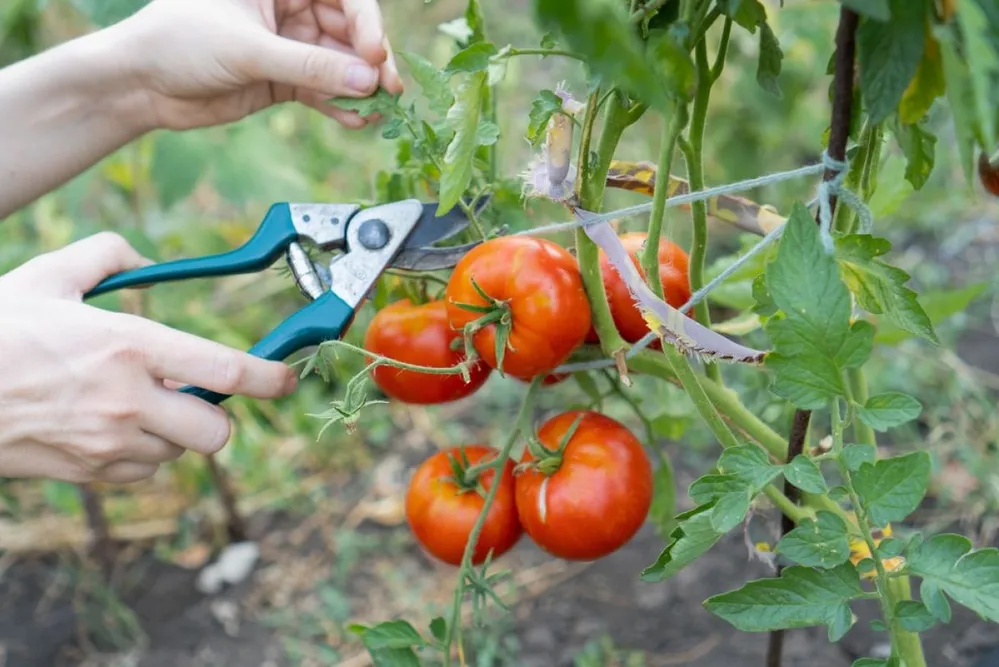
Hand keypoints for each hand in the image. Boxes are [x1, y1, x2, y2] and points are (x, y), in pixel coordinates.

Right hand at [0, 233, 297, 483]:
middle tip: (193, 391)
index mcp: (128, 345)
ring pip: (180, 452)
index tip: (286, 377)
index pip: (227, 371)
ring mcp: (108, 442)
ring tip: (138, 404)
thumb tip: (145, 259)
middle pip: (217, 432)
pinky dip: (143, 453)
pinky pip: (145, 472)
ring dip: (175, 431)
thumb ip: (106, 255)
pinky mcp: (89, 472)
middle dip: (218, 415)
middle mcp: (128, 400)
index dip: (270, 378)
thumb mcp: (47, 276)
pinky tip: (113, 427)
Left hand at [111, 0, 403, 130]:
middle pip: (348, 31)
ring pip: (339, 64)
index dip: (366, 22)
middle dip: (370, 61)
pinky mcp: (282, 79)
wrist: (140, 84)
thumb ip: (309, 66)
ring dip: (358, 87)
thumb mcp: (248, 50)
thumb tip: (366, 79)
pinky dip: (339, 105)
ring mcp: (287, 45)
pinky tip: (354, 120)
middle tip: (388, 90)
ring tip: (377, 112)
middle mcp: (288, 9)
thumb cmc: (179, 41)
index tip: (374, 55)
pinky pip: (322, 90)